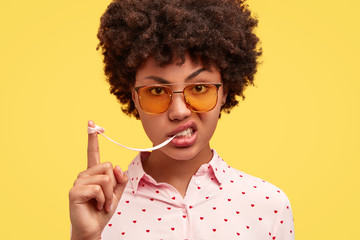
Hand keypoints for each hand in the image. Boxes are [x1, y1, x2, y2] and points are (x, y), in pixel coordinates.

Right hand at [69, 120, 127, 239]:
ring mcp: (78, 182)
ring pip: (105, 178)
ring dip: (108, 194)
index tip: (91, 123)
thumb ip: (119, 180)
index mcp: (93, 173)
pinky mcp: (75, 191)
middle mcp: (84, 175)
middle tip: (107, 199)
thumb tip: (116, 166)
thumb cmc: (102, 210)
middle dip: (113, 185)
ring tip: (101, 204)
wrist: (93, 228)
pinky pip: (98, 188)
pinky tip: (97, 206)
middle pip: (107, 166)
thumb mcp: (116, 193)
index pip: (93, 153)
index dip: (93, 138)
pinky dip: (103, 199)